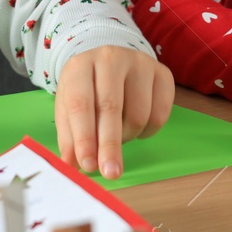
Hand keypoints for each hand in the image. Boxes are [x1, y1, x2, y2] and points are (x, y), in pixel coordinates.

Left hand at [54, 46, 173, 180]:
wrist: (111, 64)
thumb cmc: (87, 90)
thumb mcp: (69, 109)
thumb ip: (69, 137)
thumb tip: (72, 166)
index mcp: (80, 66)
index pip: (80, 104)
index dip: (84, 137)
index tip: (88, 165)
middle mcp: (110, 58)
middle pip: (110, 108)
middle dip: (109, 145)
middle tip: (110, 172)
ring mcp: (140, 63)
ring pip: (138, 114)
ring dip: (128, 137)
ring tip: (118, 135)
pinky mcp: (162, 74)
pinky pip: (160, 115)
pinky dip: (148, 131)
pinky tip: (136, 126)